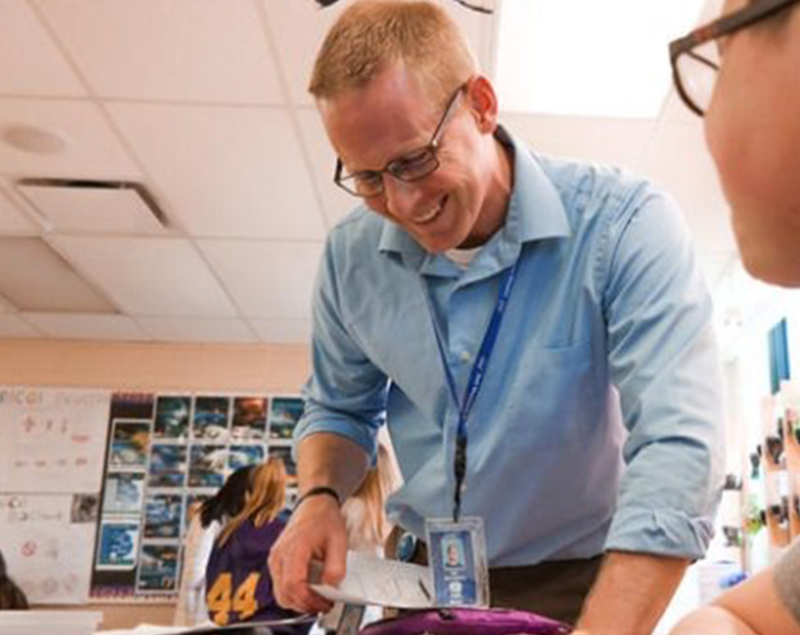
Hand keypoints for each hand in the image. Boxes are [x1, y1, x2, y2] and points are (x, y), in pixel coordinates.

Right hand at [269, 493, 347, 612]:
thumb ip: (336, 566)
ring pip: (280, 593)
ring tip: (318, 598)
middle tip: (323, 605)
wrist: (314, 504)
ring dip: (299, 601)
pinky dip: (294, 592)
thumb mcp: (339, 540)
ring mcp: (275, 559)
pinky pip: (281, 585)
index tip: (325, 604)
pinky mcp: (276, 561)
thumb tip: (331, 587)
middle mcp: (279, 555)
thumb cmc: (324, 518)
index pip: (294, 585)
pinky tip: (310, 589)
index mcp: (294, 548)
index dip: (309, 601)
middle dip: (304, 605)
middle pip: (284, 594)